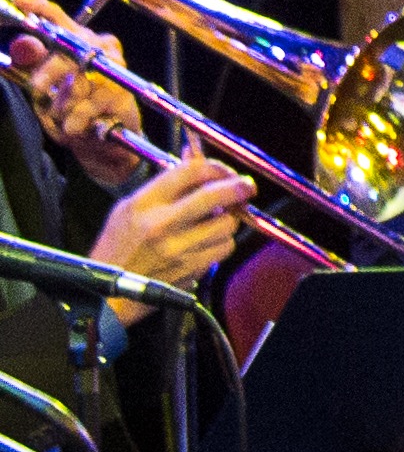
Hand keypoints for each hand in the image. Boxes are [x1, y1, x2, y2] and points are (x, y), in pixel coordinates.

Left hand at [6, 20, 152, 189]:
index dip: (41, 7)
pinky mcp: (122, 94)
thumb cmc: (75, 103)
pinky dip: (76, 119)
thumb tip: (22, 46)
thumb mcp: (46, 82)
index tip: (22, 2)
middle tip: (35, 89)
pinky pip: (89, 105)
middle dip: (49, 72)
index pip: (58, 17)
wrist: (106, 137)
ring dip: (62, 104)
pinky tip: (74, 126)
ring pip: (78, 81)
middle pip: (71, 48)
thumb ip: (33, 62)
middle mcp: (102, 47)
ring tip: (60, 116)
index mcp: (80, 38)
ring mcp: (115, 69)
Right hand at [88, 144, 254, 316]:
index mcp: (143, 205)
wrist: (109, 292)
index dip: (215, 167)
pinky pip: (224, 248)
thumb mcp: (129, 208)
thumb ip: (164, 186)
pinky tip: (210, 240)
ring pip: (226, 224)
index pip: (188, 173)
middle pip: (215, 196)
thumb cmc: (116, 248)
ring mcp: (179, 249)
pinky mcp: (192, 269)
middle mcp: (162, 224)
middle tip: (247, 186)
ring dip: (228, 219)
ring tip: (217, 219)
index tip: (225, 171)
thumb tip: (194, 160)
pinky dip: (223, 242)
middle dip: (238, 187)